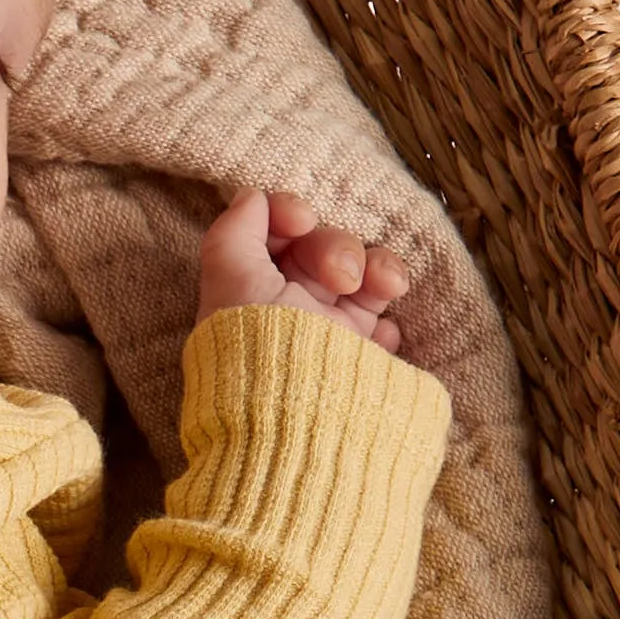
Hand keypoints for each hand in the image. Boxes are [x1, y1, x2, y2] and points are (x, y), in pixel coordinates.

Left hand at [199, 188, 409, 351]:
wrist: (307, 421)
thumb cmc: (263, 349)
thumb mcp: (232, 284)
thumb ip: (234, 234)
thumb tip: (250, 197)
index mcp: (249, 288)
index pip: (273, 231)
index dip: (288, 212)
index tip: (302, 219)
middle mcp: (286, 308)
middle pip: (321, 246)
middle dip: (337, 246)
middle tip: (340, 276)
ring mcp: (327, 332)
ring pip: (362, 273)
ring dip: (379, 268)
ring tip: (385, 288)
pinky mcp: (361, 358)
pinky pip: (384, 322)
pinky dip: (387, 323)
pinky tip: (380, 339)